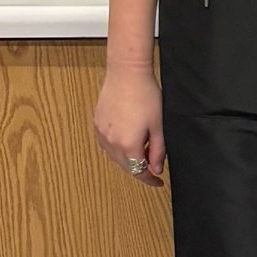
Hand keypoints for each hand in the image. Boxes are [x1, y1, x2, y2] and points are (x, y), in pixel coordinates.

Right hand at [93, 67, 166, 188]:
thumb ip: (157, 150)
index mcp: (128, 145)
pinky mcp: (97, 124)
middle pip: (126, 166)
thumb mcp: (158, 125)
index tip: (159, 182)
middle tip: (155, 163)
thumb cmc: (145, 96)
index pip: (139, 171)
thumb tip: (156, 169)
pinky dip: (119, 147)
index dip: (150, 179)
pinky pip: (107, 144)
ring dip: (129, 157)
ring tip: (144, 146)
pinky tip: (130, 137)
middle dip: (141, 168)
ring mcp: (101, 133)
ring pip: (115, 156)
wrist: (126, 74)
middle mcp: (110, 143)